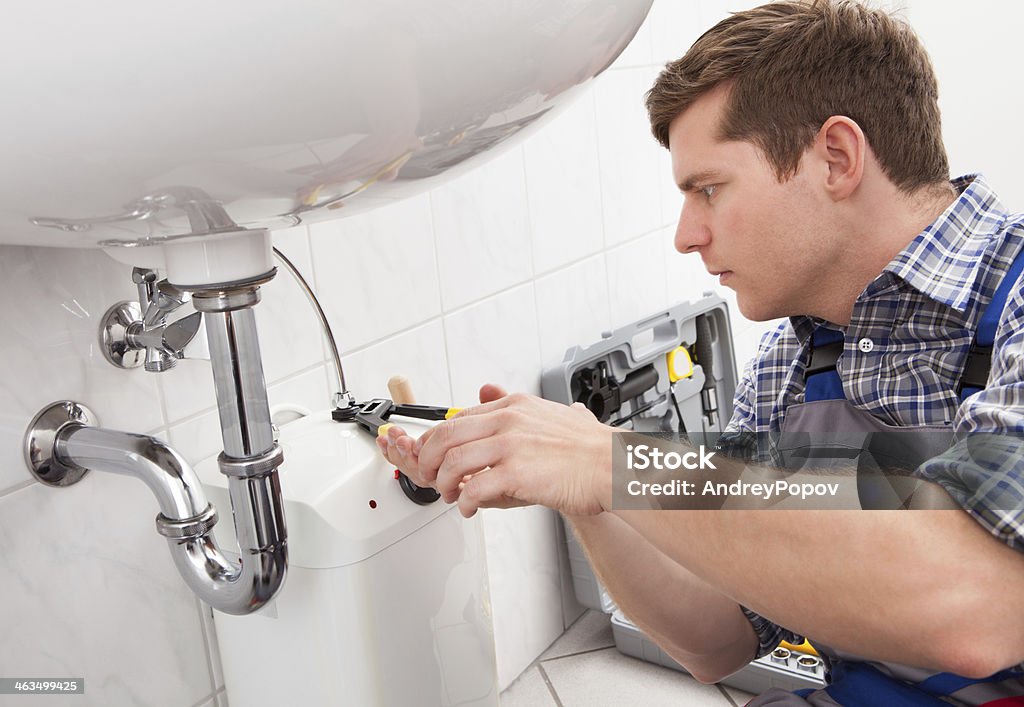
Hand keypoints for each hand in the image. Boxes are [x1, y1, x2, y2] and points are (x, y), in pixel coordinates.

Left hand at [378, 383, 613, 516]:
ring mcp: (511, 446)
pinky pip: (474, 489)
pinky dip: (465, 503)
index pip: (458, 418)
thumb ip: (515, 405)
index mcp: (513, 406)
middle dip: (429, 460)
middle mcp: (508, 421)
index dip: (436, 440)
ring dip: (444, 484)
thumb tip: (488, 388)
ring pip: (453, 462)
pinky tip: (469, 508)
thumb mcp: (548, 411)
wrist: (613, 465)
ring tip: (451, 496)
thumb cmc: (588, 447)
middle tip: (431, 477)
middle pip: (446, 436)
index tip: (431, 455)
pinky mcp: (516, 473)